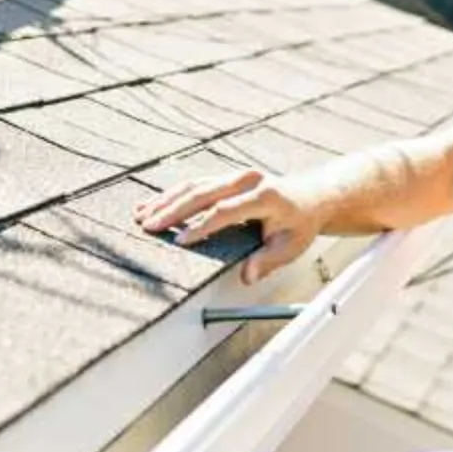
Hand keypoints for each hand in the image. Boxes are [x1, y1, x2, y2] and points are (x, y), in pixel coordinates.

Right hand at [133, 168, 328, 284]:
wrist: (310, 197)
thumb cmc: (300, 224)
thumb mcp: (291, 246)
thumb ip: (268, 261)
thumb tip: (248, 277)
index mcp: (266, 196)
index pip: (227, 211)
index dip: (202, 227)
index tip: (181, 242)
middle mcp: (248, 180)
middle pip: (203, 193)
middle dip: (173, 210)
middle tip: (149, 227)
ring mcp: (236, 175)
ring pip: (195, 185)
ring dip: (166, 200)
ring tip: (141, 216)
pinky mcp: (227, 177)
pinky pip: (196, 184)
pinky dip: (172, 195)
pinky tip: (151, 205)